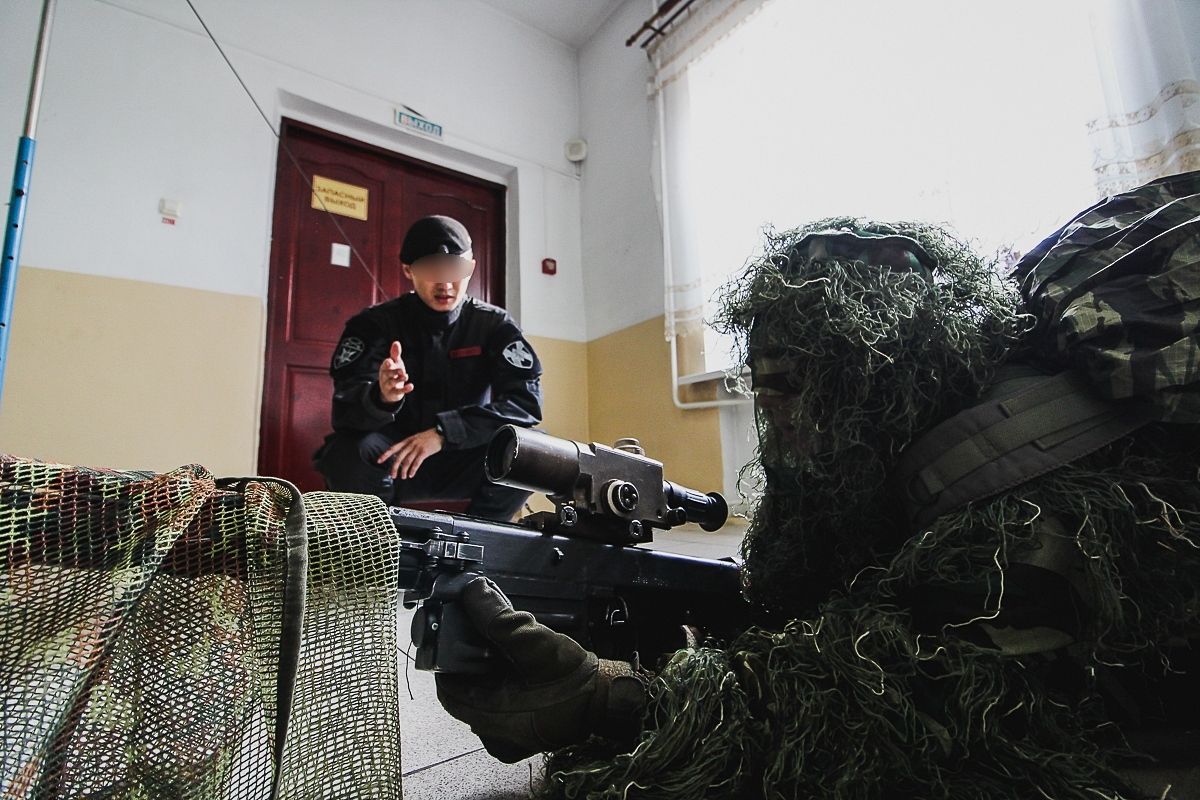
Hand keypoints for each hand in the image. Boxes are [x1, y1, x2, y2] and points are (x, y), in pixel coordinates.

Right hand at [377, 341, 413, 403]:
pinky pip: (398, 391)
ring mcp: (388, 386)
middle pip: (388, 374)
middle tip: (402, 370)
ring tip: (406, 376)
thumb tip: (396, 342)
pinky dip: (405, 389)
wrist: (390, 390)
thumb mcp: (395, 363)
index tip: (390, 362)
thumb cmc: (393, 373)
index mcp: (385, 368)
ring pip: (392, 383)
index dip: (387, 364)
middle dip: (394, 372)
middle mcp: (385, 377)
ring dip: (399, 380)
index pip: (385, 365)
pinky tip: (411, 386)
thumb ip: (395, 354)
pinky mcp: (393, 393)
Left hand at [377, 427, 443, 479]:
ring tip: (403, 477)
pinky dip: (413, 470)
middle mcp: (410, 444)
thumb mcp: (415, 438)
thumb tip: (401, 455)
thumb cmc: (428, 437)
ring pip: (407, 461)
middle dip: (394, 467)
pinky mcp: (424, 452)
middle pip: (399, 457)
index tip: (379, 460)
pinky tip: (411, 474)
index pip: (393, 448)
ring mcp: (417, 448)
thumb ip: (408, 446)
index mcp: (407, 441)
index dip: (385, 455)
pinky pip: (416, 463)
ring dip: (404, 471)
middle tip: (393, 475)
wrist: (439, 434)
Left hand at [435, 577, 647, 762]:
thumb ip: (499, 618)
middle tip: (482, 639)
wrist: (609, 698)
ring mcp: (511, 738)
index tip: (454, 635)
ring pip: (483, 699)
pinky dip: (502, 686)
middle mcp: (496, 735)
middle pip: (465, 693)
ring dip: (487, 674)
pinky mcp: (524, 734)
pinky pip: (501, 707)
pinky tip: (516, 668)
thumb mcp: (534, 642)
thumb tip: (473, 594)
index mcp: (492, 718)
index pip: (447, 688)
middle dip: (471, 664)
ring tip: (502, 651)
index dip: (448, 659)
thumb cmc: (576, 679)